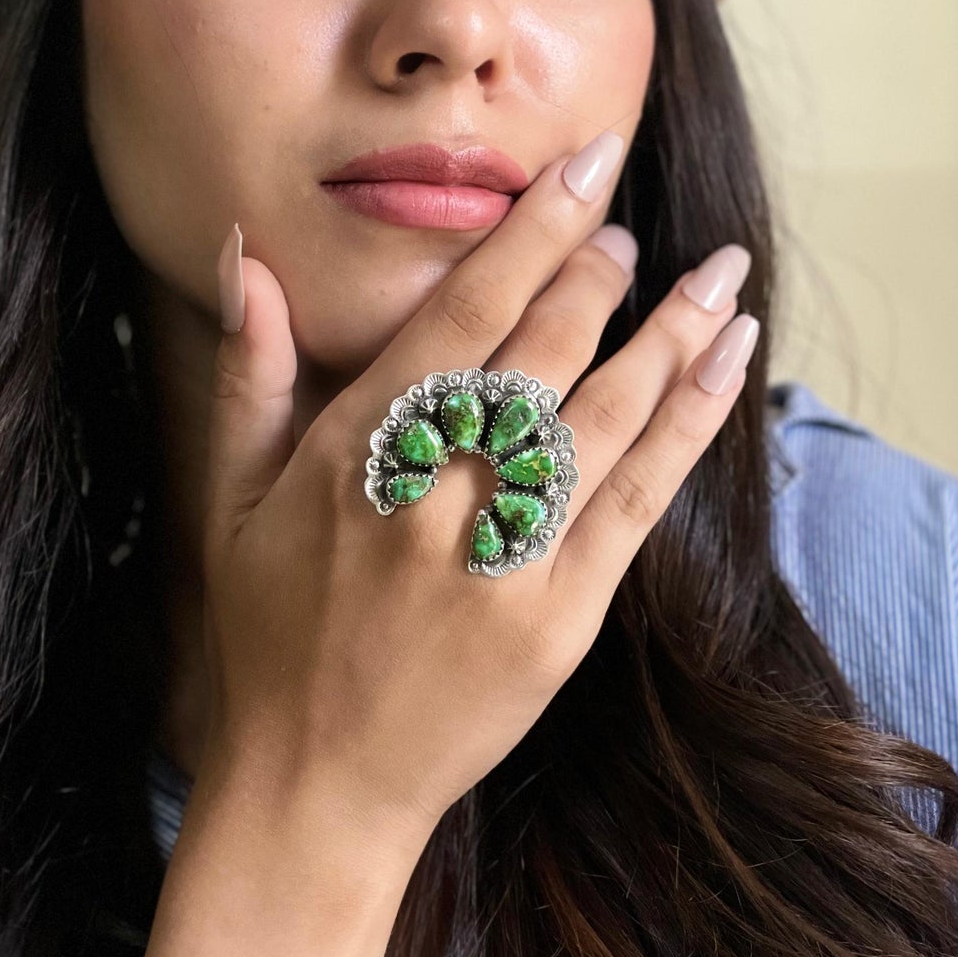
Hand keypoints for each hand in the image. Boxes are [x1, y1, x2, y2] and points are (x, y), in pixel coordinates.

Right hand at [195, 130, 757, 863]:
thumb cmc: (271, 633)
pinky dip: (689, 424)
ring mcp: (504, 560)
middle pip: (542, 352)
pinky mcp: (561, 619)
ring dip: (675, 333)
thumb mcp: (232, 498)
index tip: (580, 169)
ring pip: (608, 416)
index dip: (530, 234)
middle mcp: (434, 496)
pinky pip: (638, 500)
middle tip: (627, 223)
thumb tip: (247, 255)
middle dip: (599, 271)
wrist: (315, 787)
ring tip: (722, 274)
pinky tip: (726, 365)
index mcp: (355, 454)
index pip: (461, 315)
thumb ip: (249, 372)